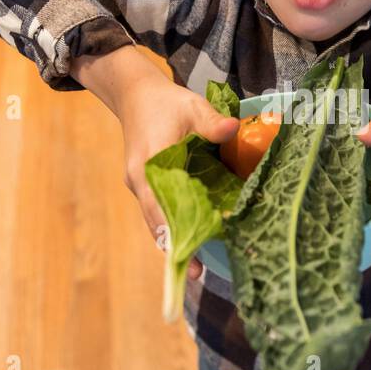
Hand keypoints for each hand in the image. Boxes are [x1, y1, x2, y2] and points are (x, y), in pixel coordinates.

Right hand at [117, 74, 238, 279]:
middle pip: (156, 221)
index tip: (184, 253)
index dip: (171, 230)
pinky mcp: (148, 186)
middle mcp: (140, 181)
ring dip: (175, 240)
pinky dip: (174, 226)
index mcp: (149, 164)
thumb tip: (234, 129)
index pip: (158, 204)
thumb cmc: (166, 102)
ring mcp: (141, 186)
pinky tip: (192, 240)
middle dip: (175, 246)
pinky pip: (160, 212)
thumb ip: (212, 121)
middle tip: (195, 273)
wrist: (136, 96)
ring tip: (195, 267)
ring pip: (157, 220)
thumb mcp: (192, 107)